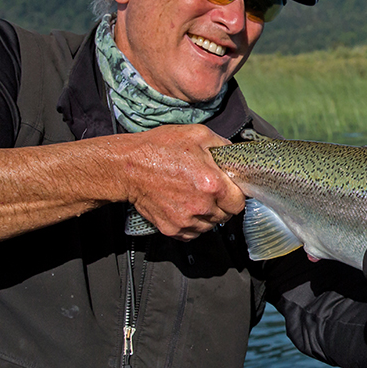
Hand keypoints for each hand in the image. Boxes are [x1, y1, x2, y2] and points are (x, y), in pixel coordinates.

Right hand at [115, 124, 245, 239]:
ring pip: (210, 226)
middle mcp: (201, 206)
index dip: (236, 195)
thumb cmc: (158, 149)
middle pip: (226, 216)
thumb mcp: (197, 134)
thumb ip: (222, 145)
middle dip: (222, 204)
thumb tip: (233, 155)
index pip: (239, 202)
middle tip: (210, 191)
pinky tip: (185, 207)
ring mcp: (186, 221)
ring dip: (207, 215)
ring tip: (195, 197)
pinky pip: (192, 233)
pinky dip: (192, 223)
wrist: (127, 167)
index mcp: (212, 185)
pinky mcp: (172, 229)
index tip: (229, 189)